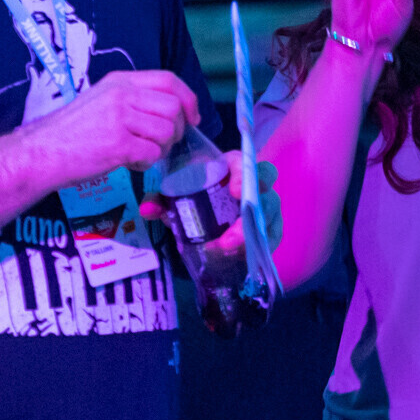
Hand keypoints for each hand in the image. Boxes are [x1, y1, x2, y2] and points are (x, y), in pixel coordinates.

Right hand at [19, 69, 199, 184]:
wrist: (40, 153)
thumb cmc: (70, 133)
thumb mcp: (101, 101)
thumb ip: (132, 100)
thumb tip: (172, 112)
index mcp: (119, 81)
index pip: (169, 80)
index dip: (188, 99)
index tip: (192, 118)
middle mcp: (121, 94)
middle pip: (174, 108)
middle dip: (177, 130)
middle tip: (161, 144)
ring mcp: (119, 118)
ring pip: (168, 131)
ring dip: (161, 149)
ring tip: (140, 154)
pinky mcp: (117, 144)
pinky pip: (152, 153)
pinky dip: (146, 163)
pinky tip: (129, 163)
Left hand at [140, 154, 279, 254]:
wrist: (199, 210)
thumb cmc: (191, 193)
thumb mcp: (173, 195)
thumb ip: (160, 200)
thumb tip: (147, 209)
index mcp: (232, 166)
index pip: (246, 163)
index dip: (245, 175)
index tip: (235, 193)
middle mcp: (253, 184)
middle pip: (266, 191)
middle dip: (253, 213)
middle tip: (230, 236)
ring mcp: (262, 206)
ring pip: (271, 216)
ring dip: (252, 235)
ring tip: (227, 249)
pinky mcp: (265, 227)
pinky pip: (272, 235)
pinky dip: (258, 246)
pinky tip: (241, 256)